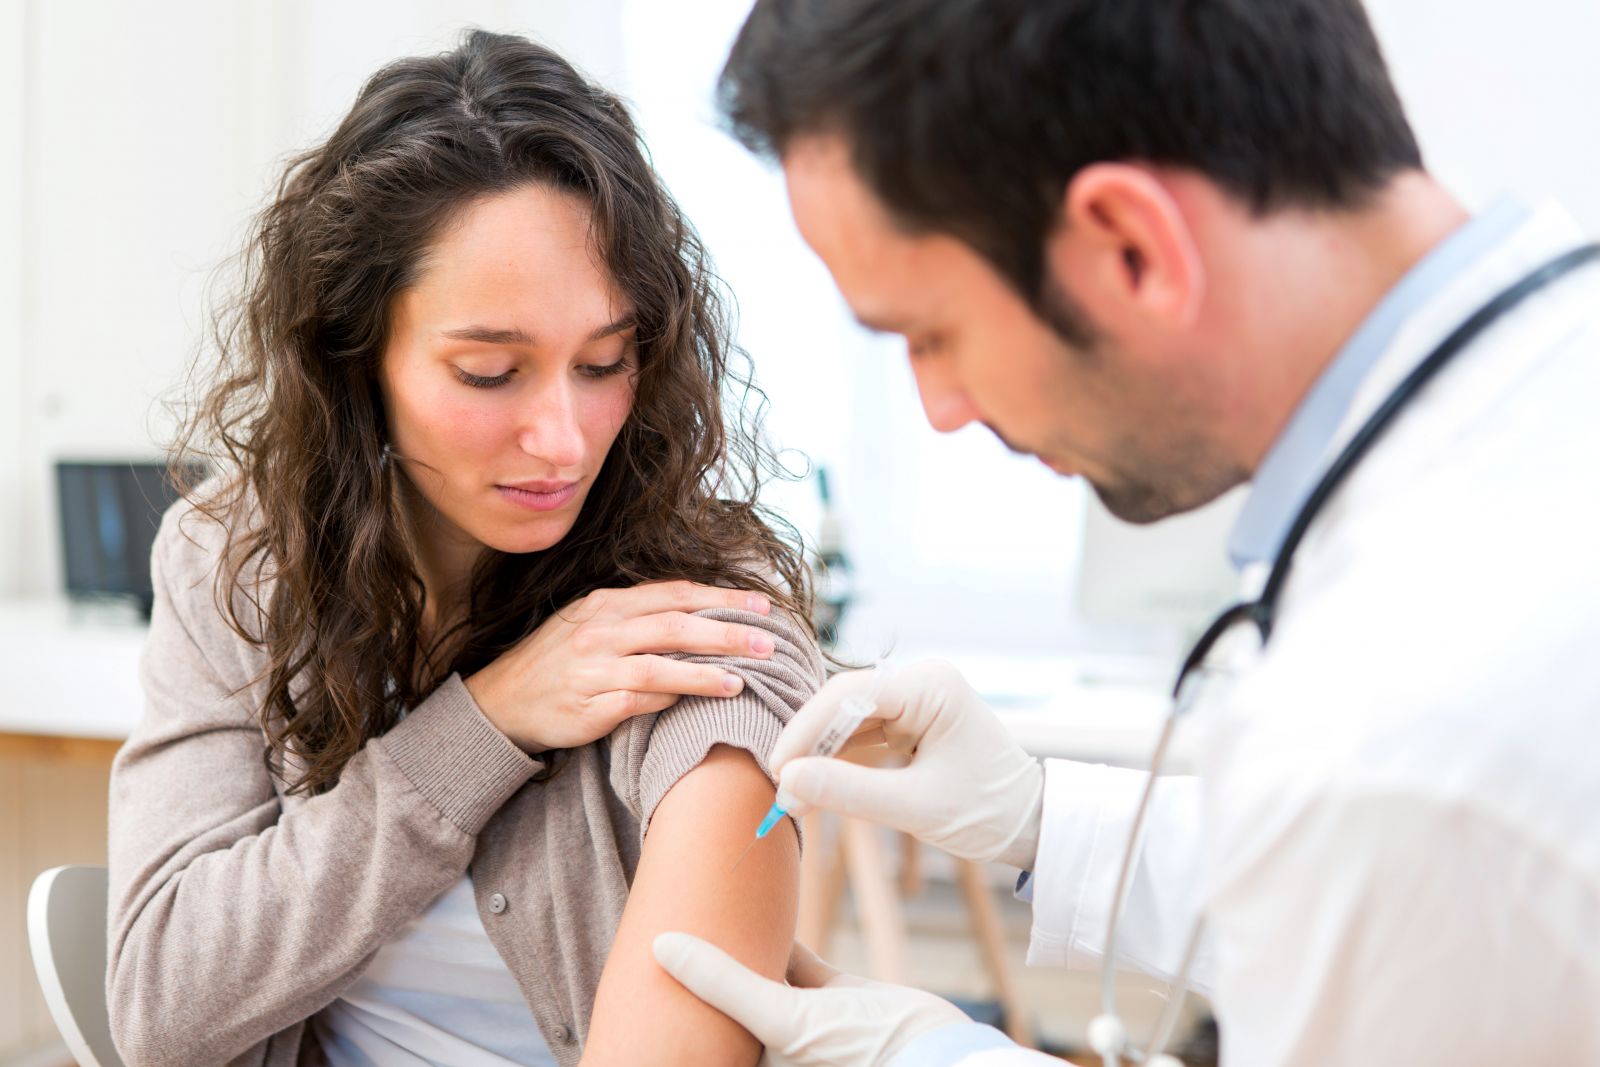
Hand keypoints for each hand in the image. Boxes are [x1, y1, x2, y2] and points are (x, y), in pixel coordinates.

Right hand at [464, 581, 775, 752]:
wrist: (501, 701)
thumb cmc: (559, 661)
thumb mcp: (593, 623)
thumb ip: (641, 617)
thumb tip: (702, 615)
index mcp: (608, 604)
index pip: (675, 594)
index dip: (721, 598)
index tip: (762, 606)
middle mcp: (601, 631)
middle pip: (675, 626)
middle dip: (726, 632)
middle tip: (768, 642)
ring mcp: (593, 668)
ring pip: (658, 664)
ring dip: (704, 672)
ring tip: (742, 680)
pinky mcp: (587, 706)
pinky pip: (635, 702)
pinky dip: (668, 700)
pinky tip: (696, 704)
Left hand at [653, 934, 971, 1066]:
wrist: (936, 1051)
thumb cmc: (858, 1051)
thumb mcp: (781, 1019)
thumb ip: (722, 982)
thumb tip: (660, 945)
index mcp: (751, 1057)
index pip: (698, 1024)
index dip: (670, 990)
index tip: (642, 945)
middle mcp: (772, 1042)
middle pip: (724, 997)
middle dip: (703, 962)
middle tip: (666, 917)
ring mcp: (803, 1018)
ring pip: (758, 972)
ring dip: (741, 941)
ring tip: (709, 901)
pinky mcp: (833, 992)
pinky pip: (796, 959)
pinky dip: (782, 935)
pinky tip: (765, 904)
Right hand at [771, 661, 1044, 868]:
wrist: (1031, 825)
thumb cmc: (987, 812)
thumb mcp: (914, 808)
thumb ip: (849, 792)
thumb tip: (788, 781)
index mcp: (932, 685)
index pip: (849, 694)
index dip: (806, 730)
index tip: (779, 771)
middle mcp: (922, 681)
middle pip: (843, 702)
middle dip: (810, 745)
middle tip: (781, 788)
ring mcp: (916, 700)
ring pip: (847, 719)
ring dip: (820, 755)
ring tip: (794, 795)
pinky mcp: (911, 721)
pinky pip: (862, 733)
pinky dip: (839, 760)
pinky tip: (817, 787)